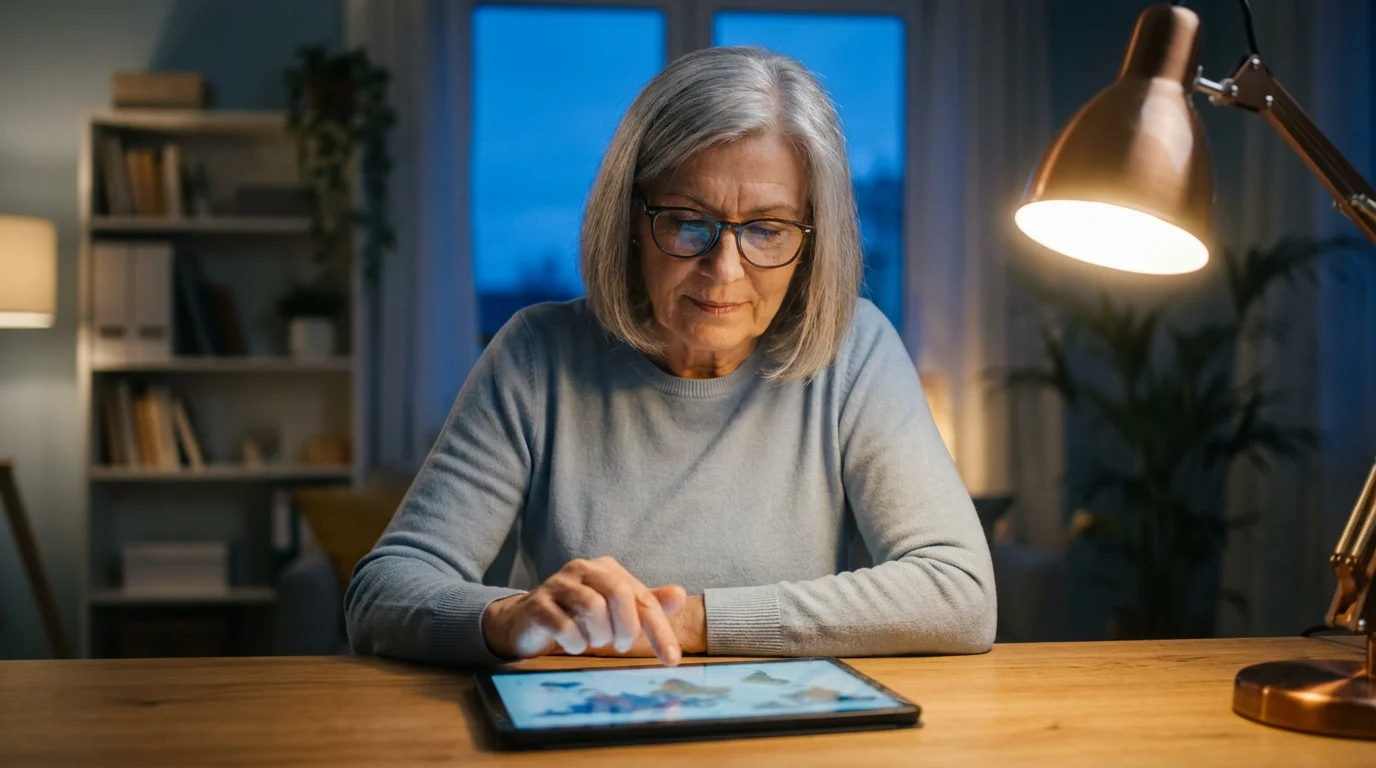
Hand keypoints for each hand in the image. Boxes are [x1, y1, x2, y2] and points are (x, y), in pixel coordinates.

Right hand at [482, 556, 689, 664]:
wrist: (528, 622)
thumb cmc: (579, 615)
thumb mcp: (616, 610)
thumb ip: (646, 603)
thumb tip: (679, 595)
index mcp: (606, 569)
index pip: (642, 597)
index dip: (659, 630)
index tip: (671, 659)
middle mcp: (583, 569)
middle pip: (618, 594)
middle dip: (626, 627)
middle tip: (621, 646)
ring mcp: (557, 584)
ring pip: (592, 606)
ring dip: (599, 635)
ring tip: (595, 642)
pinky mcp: (537, 605)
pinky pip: (564, 625)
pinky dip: (575, 642)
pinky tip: (574, 645)